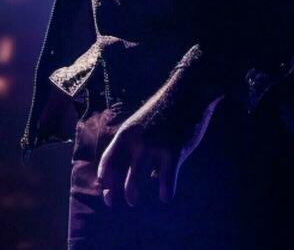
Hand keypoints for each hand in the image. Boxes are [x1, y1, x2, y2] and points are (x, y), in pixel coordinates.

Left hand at [94, 88, 220, 208]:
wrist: (188, 92)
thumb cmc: (166, 109)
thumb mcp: (142, 123)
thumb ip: (136, 144)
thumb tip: (142, 171)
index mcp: (126, 133)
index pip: (108, 162)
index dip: (104, 180)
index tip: (106, 192)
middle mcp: (136, 141)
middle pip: (119, 176)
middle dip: (118, 192)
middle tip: (123, 201)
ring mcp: (154, 147)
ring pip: (137, 182)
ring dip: (134, 195)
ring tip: (136, 201)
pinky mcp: (174, 151)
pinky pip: (165, 181)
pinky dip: (165, 193)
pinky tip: (166, 196)